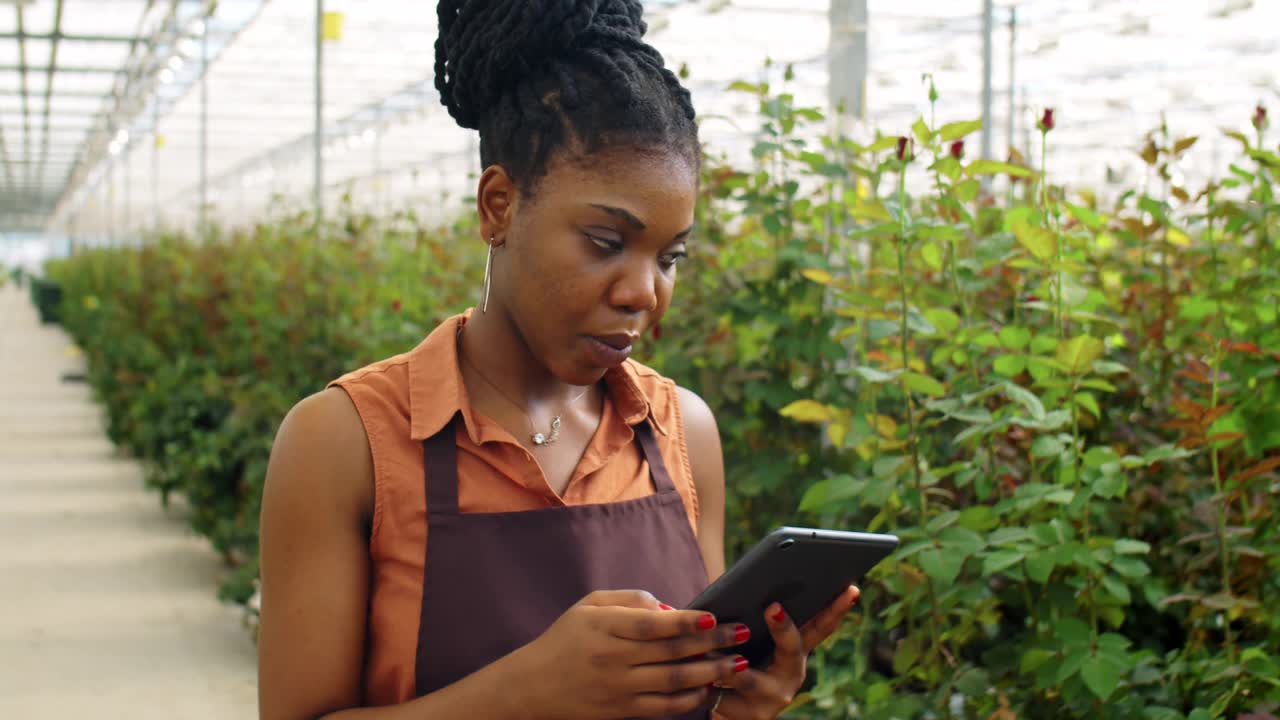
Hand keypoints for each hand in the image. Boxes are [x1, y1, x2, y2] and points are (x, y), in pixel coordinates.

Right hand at [502, 589, 752, 718]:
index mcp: (604, 627)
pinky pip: (664, 708)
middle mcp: (612, 659)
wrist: (533, 688)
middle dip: (711, 643)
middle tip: (741, 634)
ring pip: (673, 682)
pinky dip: (690, 700)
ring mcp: (619, 689)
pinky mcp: (622, 711)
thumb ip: (629, 600)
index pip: (652, 624)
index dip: (685, 621)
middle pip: (671, 652)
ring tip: (737, 663)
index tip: (712, 616)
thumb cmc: (565, 640)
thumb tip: (670, 608)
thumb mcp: (588, 606)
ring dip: (710, 673)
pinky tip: (709, 689)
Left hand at [710, 584, 860, 718]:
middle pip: (794, 650)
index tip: (847, 588)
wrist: (728, 714)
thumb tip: (754, 589)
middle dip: (784, 629)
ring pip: (750, 677)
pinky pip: (723, 696)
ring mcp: (771, 700)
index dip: (836, 609)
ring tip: (714, 644)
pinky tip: (697, 674)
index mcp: (794, 656)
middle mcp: (790, 678)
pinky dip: (709, 684)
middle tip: (774, 607)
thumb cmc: (738, 668)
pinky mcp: (747, 716)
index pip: (821, 628)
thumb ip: (755, 623)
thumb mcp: (752, 646)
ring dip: (730, 661)